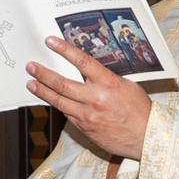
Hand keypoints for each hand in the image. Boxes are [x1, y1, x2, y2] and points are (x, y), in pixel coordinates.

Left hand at [26, 36, 151, 158]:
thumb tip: (88, 71)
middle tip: (32, 66)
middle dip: (43, 74)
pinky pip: (67, 115)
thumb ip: (106, 78)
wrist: (146, 137)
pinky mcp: (85, 128)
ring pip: (59, 101)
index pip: (81, 61)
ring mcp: (88, 115)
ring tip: (31, 84)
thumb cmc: (140, 110)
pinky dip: (59, 106)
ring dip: (43, 91)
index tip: (50, 42)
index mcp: (108, 83)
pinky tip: (51, 100)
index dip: (64, 49)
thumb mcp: (127, 86)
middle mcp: (95, 99)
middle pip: (62, 83)